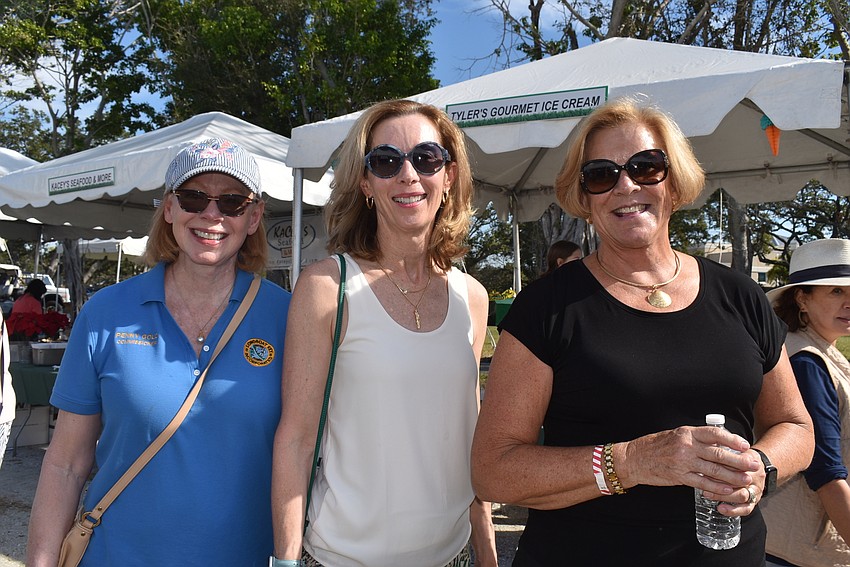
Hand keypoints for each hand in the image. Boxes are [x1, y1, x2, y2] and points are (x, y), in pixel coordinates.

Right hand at [621, 426, 760, 496]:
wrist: (634, 459)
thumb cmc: (655, 446)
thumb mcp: (675, 435)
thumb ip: (694, 438)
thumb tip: (717, 442)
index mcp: (686, 433)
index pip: (714, 434)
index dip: (732, 439)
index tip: (745, 445)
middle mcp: (686, 446)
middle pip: (718, 453)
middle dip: (739, 460)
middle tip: (753, 464)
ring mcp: (683, 462)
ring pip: (713, 470)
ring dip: (732, 476)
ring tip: (746, 479)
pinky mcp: (679, 477)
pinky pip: (702, 482)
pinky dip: (716, 487)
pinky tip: (727, 489)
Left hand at [703, 448, 764, 516]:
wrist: (759, 465)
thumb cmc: (743, 456)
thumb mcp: (737, 449)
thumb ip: (726, 449)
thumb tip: (708, 448)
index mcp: (752, 462)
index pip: (737, 464)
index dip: (721, 465)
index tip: (707, 463)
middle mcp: (755, 477)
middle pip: (738, 480)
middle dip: (720, 481)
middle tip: (703, 480)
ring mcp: (755, 490)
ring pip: (741, 495)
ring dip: (723, 496)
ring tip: (707, 494)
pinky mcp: (754, 501)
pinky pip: (746, 509)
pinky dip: (733, 510)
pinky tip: (721, 508)